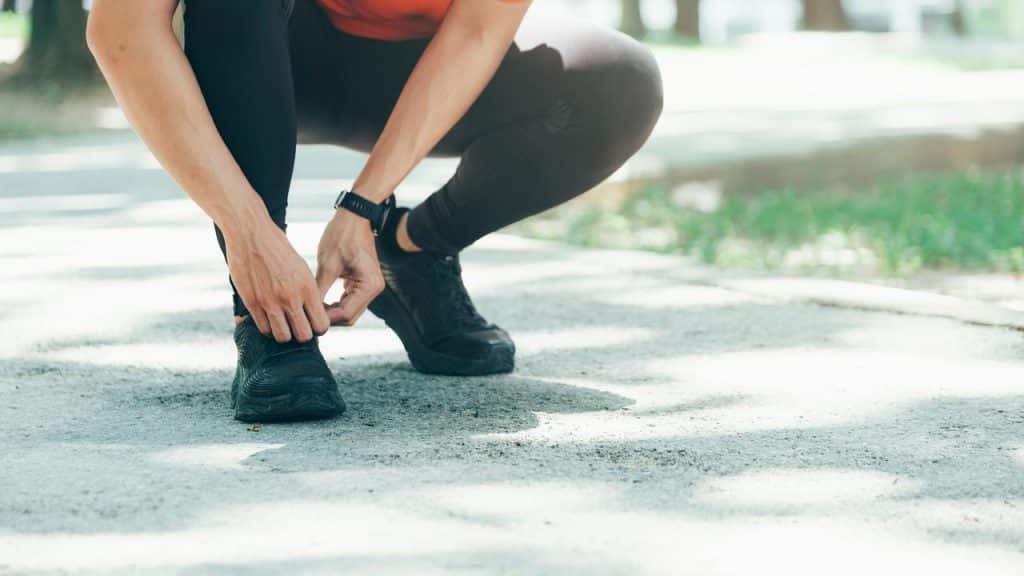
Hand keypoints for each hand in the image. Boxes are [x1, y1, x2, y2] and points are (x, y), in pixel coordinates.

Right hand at [224, 217, 329, 342]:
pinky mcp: (252, 302)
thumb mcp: (301, 268)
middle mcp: (291, 297)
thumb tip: (312, 313)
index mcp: (308, 288)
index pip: (321, 325)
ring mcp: (270, 302)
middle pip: (303, 336)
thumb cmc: (278, 248)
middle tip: (297, 325)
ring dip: (283, 333)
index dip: (317, 328)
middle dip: (302, 334)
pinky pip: (263, 329)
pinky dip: (267, 327)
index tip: (312, 322)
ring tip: (282, 322)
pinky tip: (268, 317)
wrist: (250, 233)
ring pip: (282, 337)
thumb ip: (307, 292)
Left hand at [316, 210, 384, 325]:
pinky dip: (335, 303)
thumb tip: (307, 310)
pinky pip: (349, 301)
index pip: (346, 314)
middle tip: (306, 314)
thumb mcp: (328, 264)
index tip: (306, 315)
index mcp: (370, 286)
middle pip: (349, 316)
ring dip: (331, 311)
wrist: (355, 216)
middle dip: (328, 318)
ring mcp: (370, 287)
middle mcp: (374, 290)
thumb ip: (319, 290)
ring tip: (310, 308)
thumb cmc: (342, 235)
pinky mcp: (363, 283)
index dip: (325, 318)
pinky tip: (319, 300)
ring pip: (348, 311)